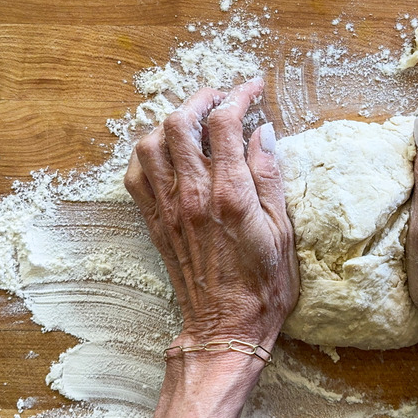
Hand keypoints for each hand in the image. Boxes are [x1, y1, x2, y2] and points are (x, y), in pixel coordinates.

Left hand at [125, 78, 298, 417]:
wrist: (225, 328)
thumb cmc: (262, 286)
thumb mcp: (282, 232)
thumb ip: (269, 178)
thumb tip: (263, 133)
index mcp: (230, 194)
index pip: (224, 124)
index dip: (238, 96)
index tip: (253, 88)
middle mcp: (191, 194)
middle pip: (180, 122)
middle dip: (200, 98)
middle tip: (221, 97)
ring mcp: (167, 208)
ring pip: (151, 142)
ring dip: (169, 121)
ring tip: (193, 121)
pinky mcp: (154, 222)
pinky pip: (135, 175)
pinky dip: (147, 153)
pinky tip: (166, 153)